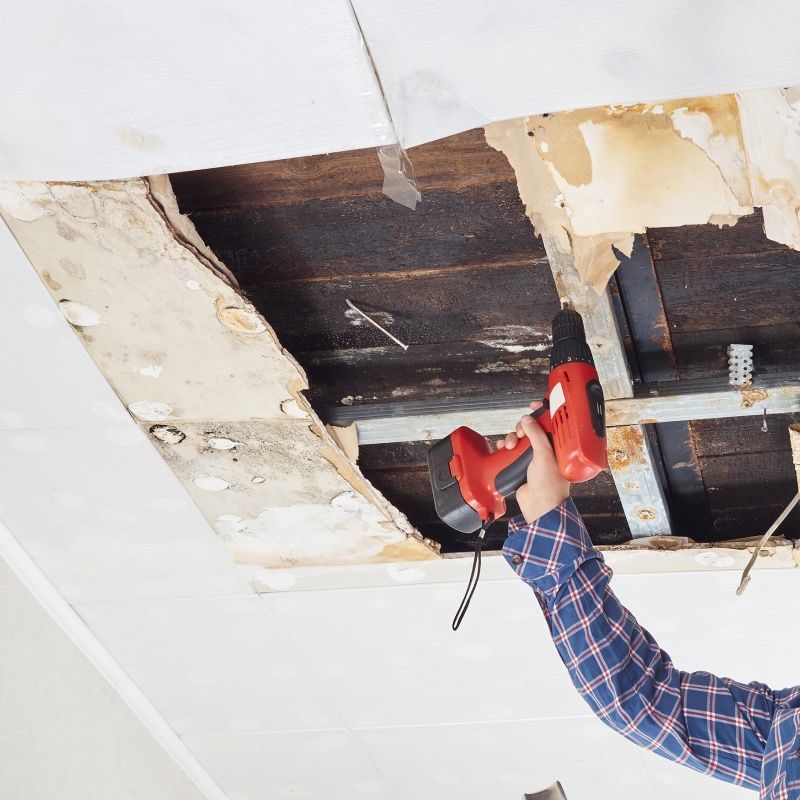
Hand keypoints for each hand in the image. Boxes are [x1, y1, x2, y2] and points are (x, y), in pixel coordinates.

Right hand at [495, 401, 569, 523]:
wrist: (540, 506)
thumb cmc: (550, 485)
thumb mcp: (544, 455)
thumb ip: (536, 435)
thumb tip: (528, 419)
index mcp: (556, 446)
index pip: (550, 423)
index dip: (542, 412)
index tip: (533, 405)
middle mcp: (545, 450)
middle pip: (530, 429)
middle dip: (521, 428)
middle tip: (519, 433)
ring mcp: (533, 458)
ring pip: (519, 439)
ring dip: (511, 438)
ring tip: (510, 445)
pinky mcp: (521, 466)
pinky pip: (511, 451)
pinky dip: (505, 448)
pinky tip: (503, 448)